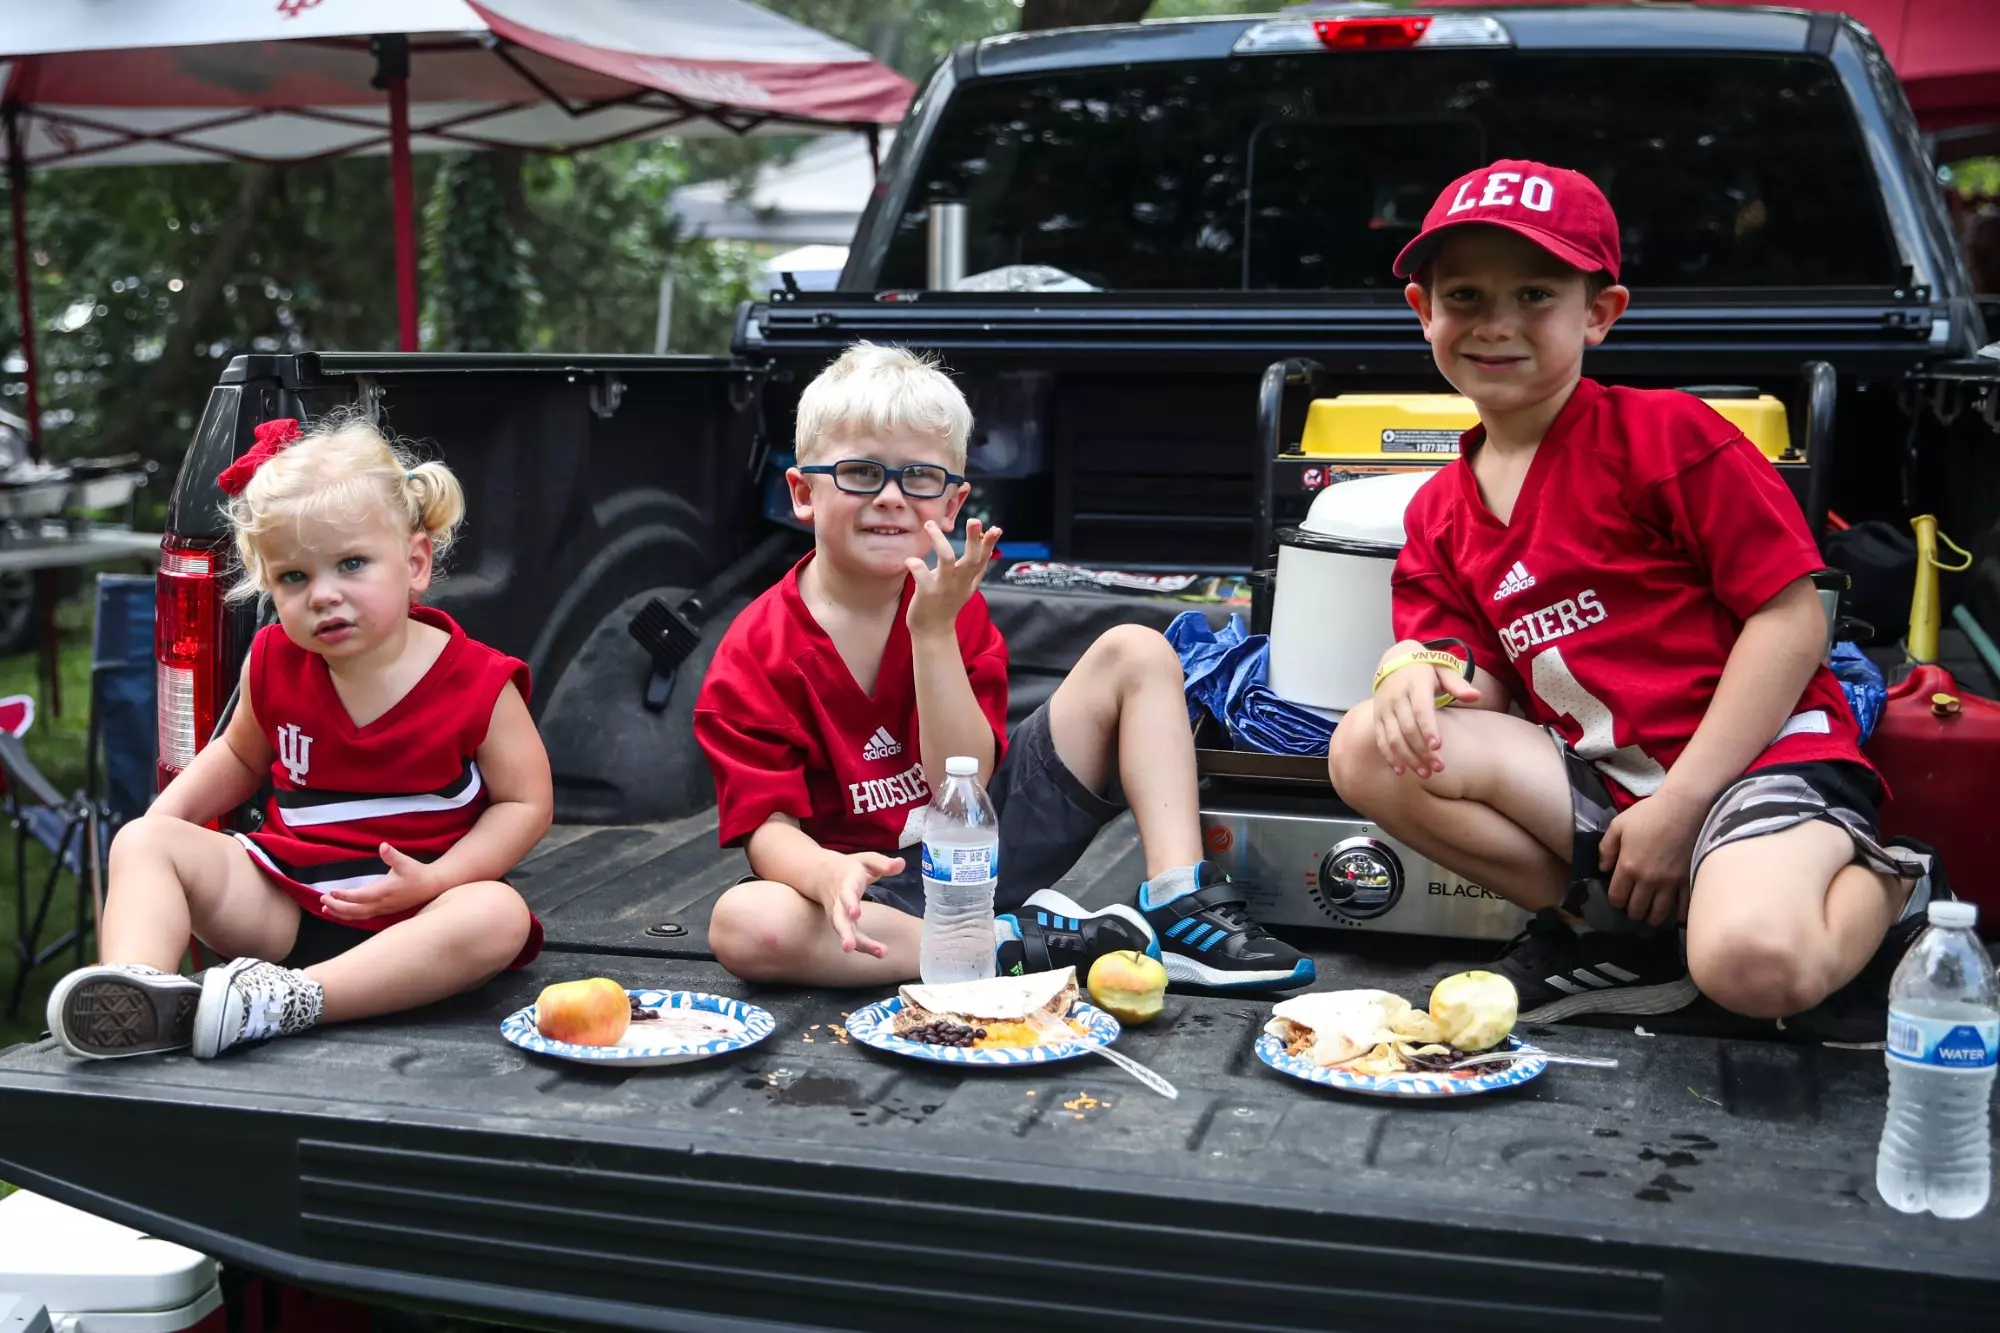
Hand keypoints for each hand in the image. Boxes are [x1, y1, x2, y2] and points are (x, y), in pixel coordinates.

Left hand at [321, 843, 445, 920]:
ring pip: (358, 916)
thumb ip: (392, 855)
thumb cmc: (417, 873)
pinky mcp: (383, 910)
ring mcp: (382, 909)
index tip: (332, 891)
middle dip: (337, 906)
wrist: (431, 886)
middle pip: (355, 911)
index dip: (345, 896)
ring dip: (340, 913)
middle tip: (323, 899)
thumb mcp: (405, 862)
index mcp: (385, 892)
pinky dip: (349, 915)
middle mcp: (381, 904)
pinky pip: (362, 916)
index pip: (360, 897)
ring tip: (325, 908)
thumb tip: (383, 846)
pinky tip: (340, 912)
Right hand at [818, 852, 902, 957]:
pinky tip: (880, 952)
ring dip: (857, 944)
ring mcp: (838, 915)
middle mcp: (838, 902)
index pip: (846, 893)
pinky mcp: (842, 924)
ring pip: (844, 931)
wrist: (820, 874)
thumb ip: (882, 863)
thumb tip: (901, 863)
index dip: (850, 903)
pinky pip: (850, 936)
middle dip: (844, 933)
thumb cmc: (849, 867)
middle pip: (838, 919)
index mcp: (846, 883)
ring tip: (878, 952)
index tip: (855, 913)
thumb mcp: (865, 860)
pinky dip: (864, 946)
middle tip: (849, 947)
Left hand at [905, 518, 1001, 637]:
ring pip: (946, 559)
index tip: (996, 529)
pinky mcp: (927, 593)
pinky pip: (922, 574)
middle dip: (974, 539)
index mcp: (969, 580)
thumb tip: (984, 543)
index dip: (990, 544)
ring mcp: (944, 587)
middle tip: (974, 520)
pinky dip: (915, 564)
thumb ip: (973, 568)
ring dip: (939, 540)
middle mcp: (959, 582)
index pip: (983, 559)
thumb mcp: (965, 586)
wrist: (932, 631)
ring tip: (929, 524)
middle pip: (971, 558)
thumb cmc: (946, 604)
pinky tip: (909, 559)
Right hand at [1371, 646, 1481, 778]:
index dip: (1428, 728)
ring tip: (1425, 774)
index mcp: (1415, 684)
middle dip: (1422, 750)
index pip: (1421, 709)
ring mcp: (1384, 708)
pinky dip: (1389, 756)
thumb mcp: (1443, 669)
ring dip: (1408, 758)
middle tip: (1439, 768)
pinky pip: (1381, 739)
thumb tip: (1476, 696)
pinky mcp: (1377, 717)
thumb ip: (1458, 684)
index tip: (1438, 746)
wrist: (1394, 659)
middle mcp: (1396, 697)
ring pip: (1393, 737)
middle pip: (1408, 728)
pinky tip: (1401, 771)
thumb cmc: (1425, 668)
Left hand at [1599, 788, 1707, 926]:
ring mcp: (1670, 882)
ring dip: (1653, 917)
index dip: (1615, 901)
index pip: (1617, 896)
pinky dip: (1679, 915)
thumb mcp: (1618, 825)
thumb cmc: (1649, 814)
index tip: (1617, 900)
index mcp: (1628, 867)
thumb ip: (1606, 848)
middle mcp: (1648, 879)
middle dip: (1632, 912)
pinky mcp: (1688, 880)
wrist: (1683, 807)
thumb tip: (1602, 868)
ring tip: (1651, 917)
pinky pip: (1684, 906)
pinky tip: (1675, 917)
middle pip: (1637, 908)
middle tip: (1634, 910)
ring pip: (1659, 912)